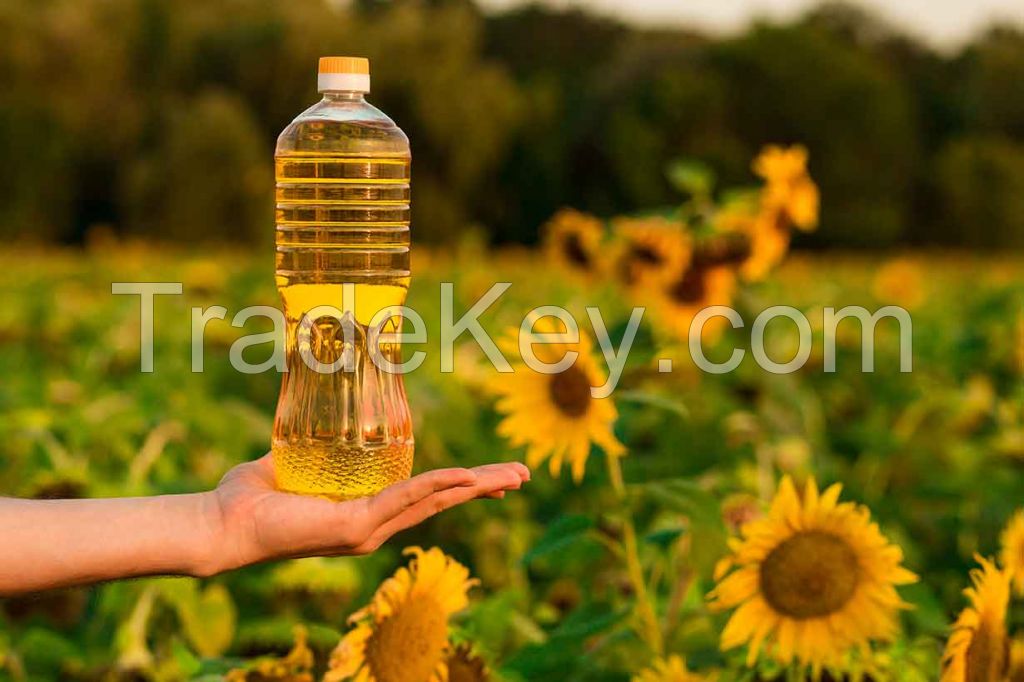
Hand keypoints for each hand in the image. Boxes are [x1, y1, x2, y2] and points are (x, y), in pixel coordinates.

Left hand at [207, 454, 529, 572]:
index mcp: (366, 510)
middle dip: (484, 488)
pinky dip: (435, 486)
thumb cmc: (252, 496)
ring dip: (474, 486)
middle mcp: (374, 524)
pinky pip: (404, 499)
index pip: (424, 496)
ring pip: (434, 501)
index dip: (460, 484)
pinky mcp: (356, 527)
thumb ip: (312, 445)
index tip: (490, 475)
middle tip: (521, 475)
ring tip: (510, 477)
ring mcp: (368, 529)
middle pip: (442, 502)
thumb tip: (316, 409)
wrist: (224, 522)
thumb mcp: (293, 461)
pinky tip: (463, 478)